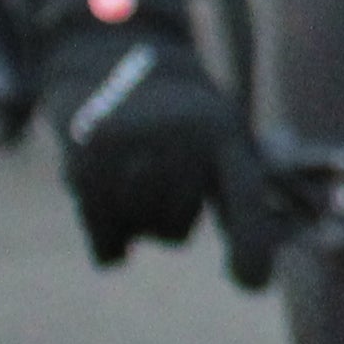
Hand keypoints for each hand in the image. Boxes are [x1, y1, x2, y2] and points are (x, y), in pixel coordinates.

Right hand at [38, 0, 280, 284]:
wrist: (108, 59)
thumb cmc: (177, 113)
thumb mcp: (219, 133)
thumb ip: (235, 194)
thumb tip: (256, 279)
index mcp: (223, 133)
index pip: (245, 201)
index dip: (253, 247)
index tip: (251, 284)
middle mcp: (182, 138)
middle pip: (176, 229)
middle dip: (165, 215)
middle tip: (153, 169)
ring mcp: (134, 147)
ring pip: (138, 231)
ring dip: (130, 218)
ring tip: (128, 171)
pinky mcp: (87, 160)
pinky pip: (103, 234)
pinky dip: (103, 233)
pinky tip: (101, 196)